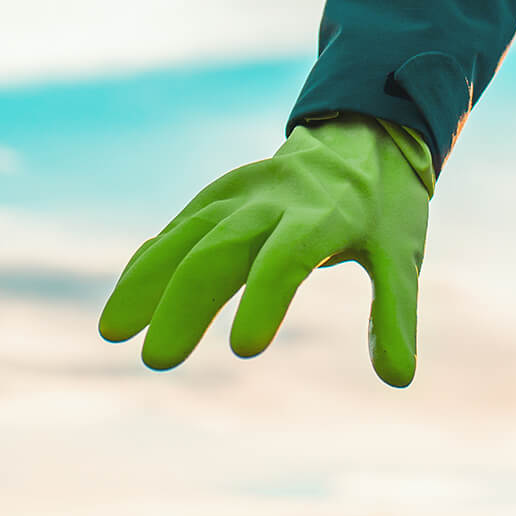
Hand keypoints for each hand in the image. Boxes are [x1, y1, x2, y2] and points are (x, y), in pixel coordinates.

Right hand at [98, 115, 433, 382]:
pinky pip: (176, 230)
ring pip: (184, 237)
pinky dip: (149, 263)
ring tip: (114, 332)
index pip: (287, 258)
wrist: (362, 136)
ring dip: (146, 282)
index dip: (265, 300)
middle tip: (158, 360)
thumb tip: (399, 379)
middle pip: (220, 250)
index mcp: (323, 214)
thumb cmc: (385, 207)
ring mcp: (238, 195)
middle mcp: (272, 200)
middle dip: (185, 304)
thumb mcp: (402, 256)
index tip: (245, 350)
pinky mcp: (217, 198)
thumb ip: (394, 315)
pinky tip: (124, 305)